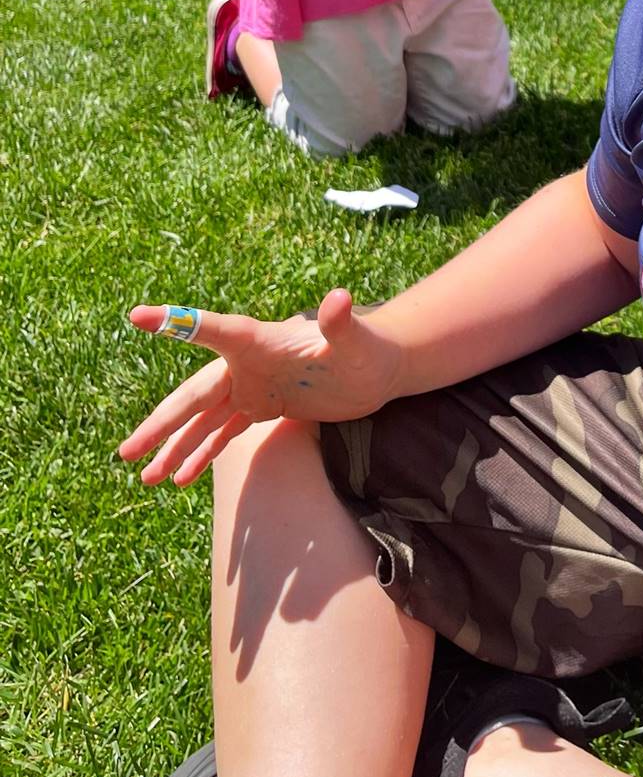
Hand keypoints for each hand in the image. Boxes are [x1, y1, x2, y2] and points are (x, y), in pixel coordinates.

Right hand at [118, 289, 402, 486]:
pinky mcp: (266, 405)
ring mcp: (254, 386)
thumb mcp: (356, 339)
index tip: (138, 316)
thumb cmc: (370, 348)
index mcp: (261, 340)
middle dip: (160, 425)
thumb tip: (340, 298)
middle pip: (194, 394)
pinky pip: (224, 432)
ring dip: (174, 447)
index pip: (212, 329)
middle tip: (127, 452)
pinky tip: (181, 478)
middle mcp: (249, 362)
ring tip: (146, 478)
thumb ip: (341, 322)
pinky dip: (202, 453)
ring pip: (203, 420)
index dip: (177, 322)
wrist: (382, 367)